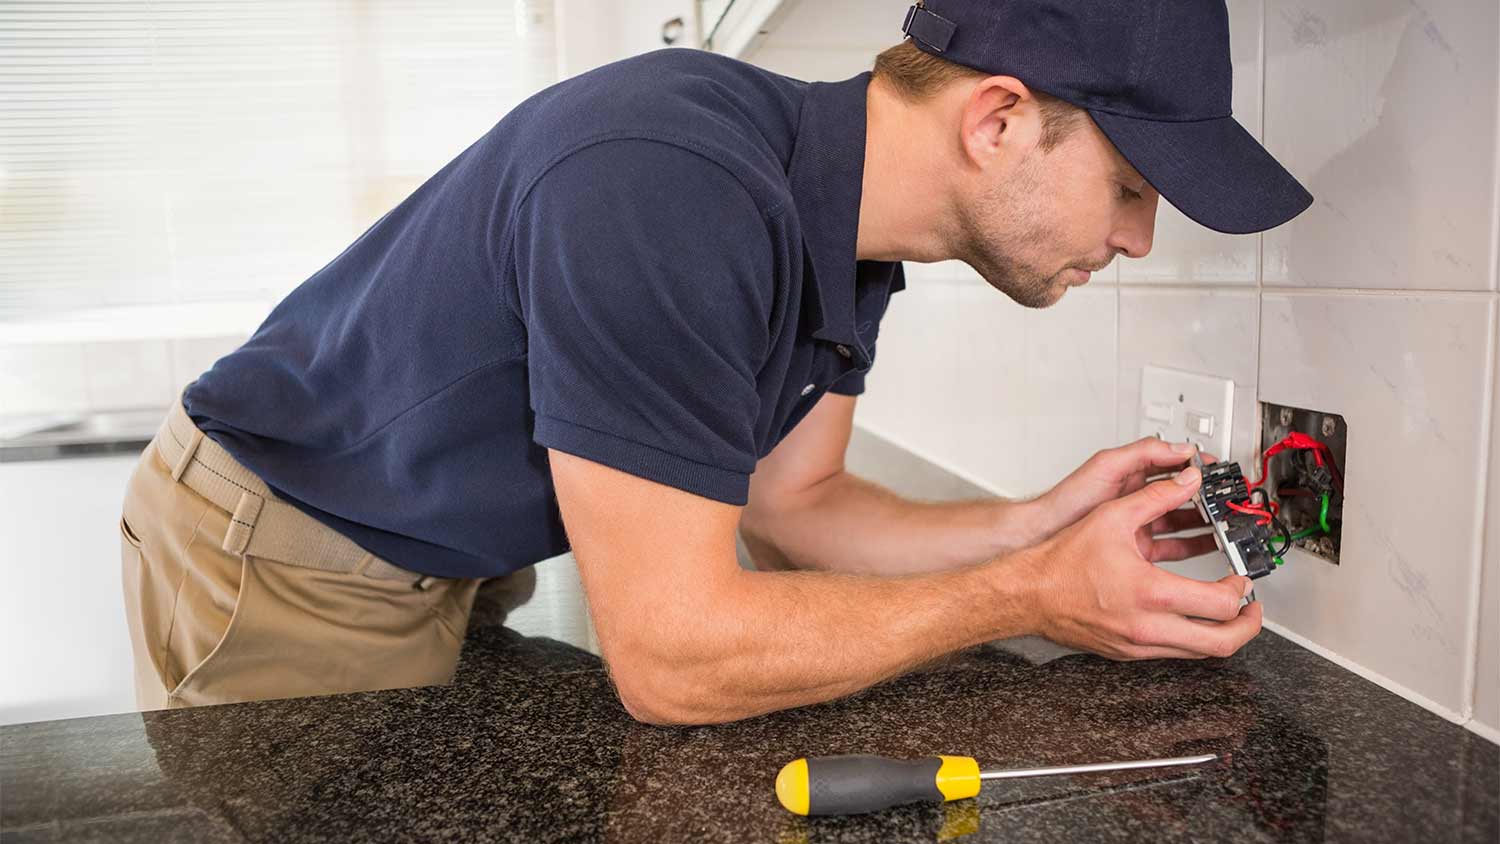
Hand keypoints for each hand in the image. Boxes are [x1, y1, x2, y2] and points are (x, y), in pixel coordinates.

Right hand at [1018, 465, 1262, 660]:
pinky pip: (1173, 652)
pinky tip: (1185, 617)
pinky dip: (1189, 637)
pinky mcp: (1126, 652)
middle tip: (1251, 609)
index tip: (1240, 577)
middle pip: (1220, 643)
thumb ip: (1156, 497)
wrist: (1027, 593)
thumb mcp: (1112, 517)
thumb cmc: (1061, 562)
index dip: (1241, 590)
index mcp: (1151, 593)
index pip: (1220, 604)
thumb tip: (1187, 482)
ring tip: (1226, 615)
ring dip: (1220, 635)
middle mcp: (1148, 626)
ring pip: (1198, 653)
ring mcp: (1138, 645)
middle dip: (1246, 626)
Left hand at [1031, 437, 1219, 561]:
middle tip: (1228, 499)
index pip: (1175, 464)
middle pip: (1182, 493)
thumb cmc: (1067, 502)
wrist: (1045, 537)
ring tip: (1225, 522)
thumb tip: (1180, 448)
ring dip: (1205, 520)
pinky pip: (1172, 545)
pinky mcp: (1136, 547)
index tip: (1219, 470)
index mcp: (1132, 473)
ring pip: (1181, 519)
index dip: (1198, 465)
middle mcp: (1137, 497)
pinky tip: (1208, 545)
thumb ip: (1143, 453)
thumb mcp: (1106, 466)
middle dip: (1207, 495)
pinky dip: (1193, 544)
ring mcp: (1137, 523)